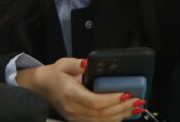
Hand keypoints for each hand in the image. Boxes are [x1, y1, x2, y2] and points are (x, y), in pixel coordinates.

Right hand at [14, 58, 138, 121]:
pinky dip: (113, 120)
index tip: (125, 94)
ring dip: (121, 116)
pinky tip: (124, 115)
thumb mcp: (63, 64)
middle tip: (137, 101)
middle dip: (122, 108)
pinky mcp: (79, 121)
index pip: (94, 101)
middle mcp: (73, 109)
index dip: (111, 100)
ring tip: (135, 108)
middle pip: (101, 114)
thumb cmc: (54, 75)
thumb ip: (77, 64)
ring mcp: (76, 118)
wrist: (41, 88)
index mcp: (70, 93)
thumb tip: (89, 63)